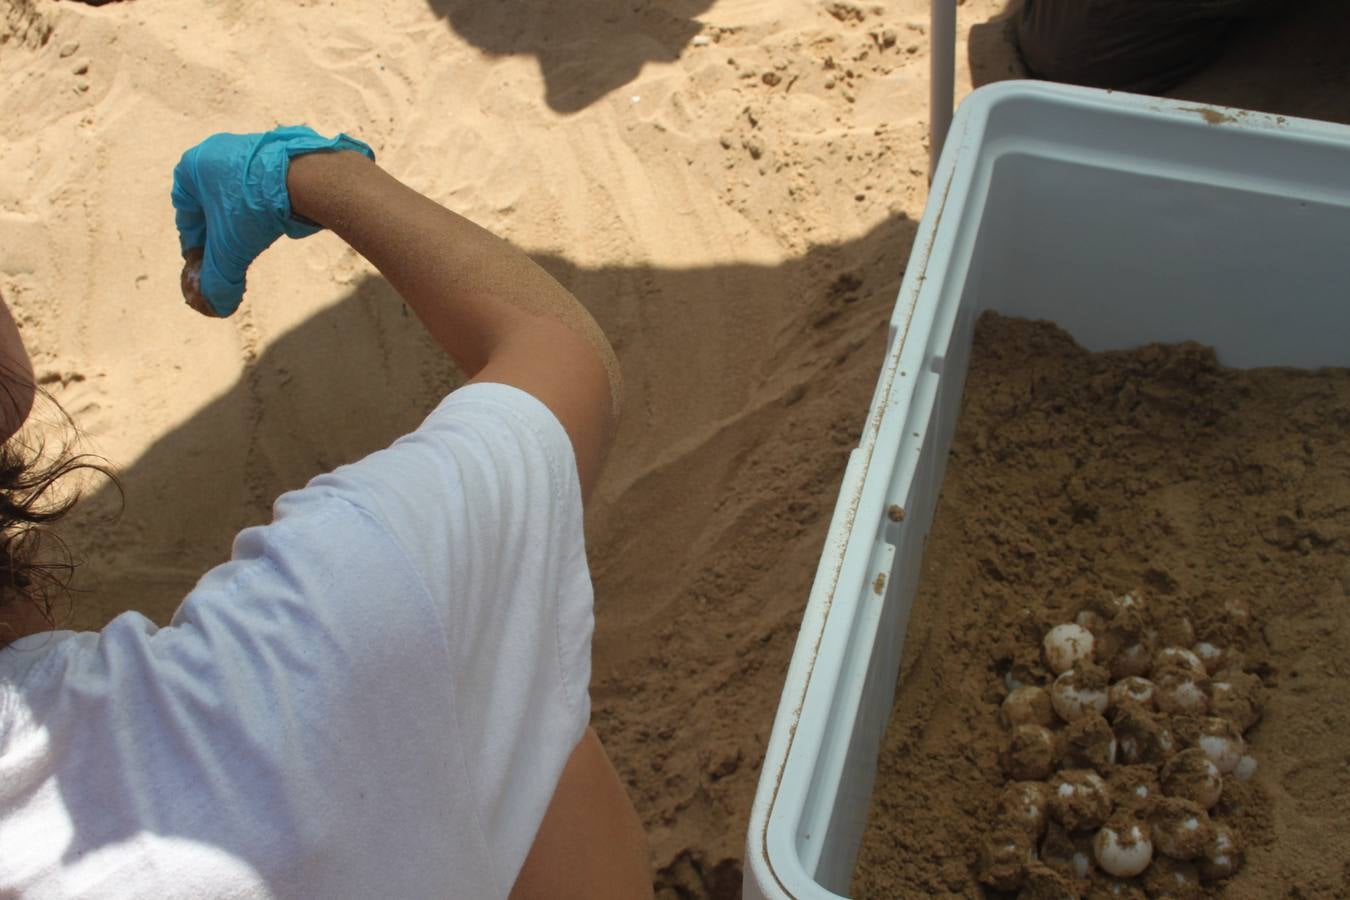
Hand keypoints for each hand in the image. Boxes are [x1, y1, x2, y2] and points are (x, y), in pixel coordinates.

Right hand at [170, 125, 373, 316]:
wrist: (306, 178)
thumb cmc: (256, 210)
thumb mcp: (229, 251)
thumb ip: (218, 280)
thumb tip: (215, 306)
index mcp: (191, 168)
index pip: (186, 218)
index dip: (197, 247)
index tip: (207, 266)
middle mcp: (215, 152)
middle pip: (212, 207)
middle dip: (220, 235)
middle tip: (231, 257)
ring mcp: (246, 148)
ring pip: (237, 197)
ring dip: (243, 222)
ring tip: (254, 241)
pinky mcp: (274, 152)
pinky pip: (261, 188)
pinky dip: (264, 208)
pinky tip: (276, 222)